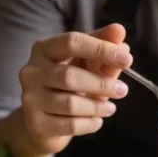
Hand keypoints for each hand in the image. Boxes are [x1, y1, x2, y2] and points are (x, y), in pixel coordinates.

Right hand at [18, 23, 132, 154]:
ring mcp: (30, 98)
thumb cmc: (70, 84)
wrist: (46, 120)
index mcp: (44, 48)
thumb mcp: (87, 63)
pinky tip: (97, 120)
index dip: (101, 49)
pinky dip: (89, 124)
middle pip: (69, 76)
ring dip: (97, 106)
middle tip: (123, 90)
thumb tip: (119, 31)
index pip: (72, 42)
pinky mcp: (36, 123)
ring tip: (111, 108)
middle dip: (101, 84)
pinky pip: (69, 125)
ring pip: (69, 104)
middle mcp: (32, 71)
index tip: (127, 60)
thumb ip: (103, 46)